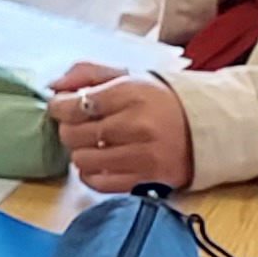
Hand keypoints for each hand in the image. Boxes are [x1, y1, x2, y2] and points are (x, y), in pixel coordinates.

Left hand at [48, 63, 195, 190]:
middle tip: (79, 126)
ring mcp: (143, 157)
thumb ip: (87, 73)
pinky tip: (101, 163)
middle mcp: (138, 126)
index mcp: (133, 94)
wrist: (205, 128)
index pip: (76, 104)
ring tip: (93, 144)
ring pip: (82, 160)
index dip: (59, 107)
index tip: (61, 107)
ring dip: (79, 152)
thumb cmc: (158, 100)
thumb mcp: (127, 76)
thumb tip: (52, 87)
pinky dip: (91, 174)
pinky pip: (98, 183)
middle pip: (75, 134)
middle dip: (68, 129)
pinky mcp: (146, 182)